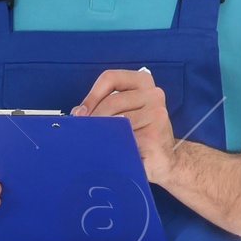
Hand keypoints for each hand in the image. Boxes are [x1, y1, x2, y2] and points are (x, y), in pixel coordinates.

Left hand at [71, 67, 176, 182]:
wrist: (162, 161)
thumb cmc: (138, 137)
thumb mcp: (121, 114)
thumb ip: (103, 107)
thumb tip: (77, 112)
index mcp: (142, 82)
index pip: (110, 78)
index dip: (91, 96)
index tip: (80, 114)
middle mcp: (153, 93)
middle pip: (111, 101)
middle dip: (93, 119)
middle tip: (84, 133)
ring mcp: (157, 111)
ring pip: (117, 119)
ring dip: (102, 132)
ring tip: (98, 143)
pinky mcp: (156, 131)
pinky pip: (126, 135)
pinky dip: (114, 143)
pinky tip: (112, 150)